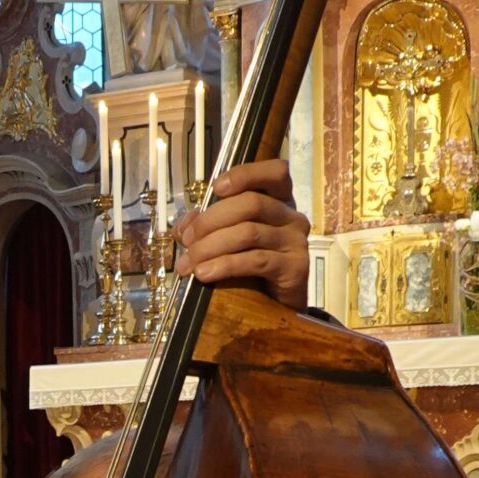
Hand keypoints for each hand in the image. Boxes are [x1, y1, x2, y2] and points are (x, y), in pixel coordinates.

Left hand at [176, 160, 310, 310]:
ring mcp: (296, 241)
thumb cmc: (250, 268)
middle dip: (211, 221)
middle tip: (187, 241)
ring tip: (189, 264)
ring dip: (211, 247)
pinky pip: (255, 260)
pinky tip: (205, 274)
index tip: (216, 188)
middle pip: (251, 203)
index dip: (245, 174)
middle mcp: (291, 216)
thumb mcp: (226, 240)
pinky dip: (224, 266)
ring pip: (249, 232)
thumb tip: (183, 226)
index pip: (275, 172)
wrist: (275, 305)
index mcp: (278, 201)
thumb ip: (206, 227)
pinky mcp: (295, 266)